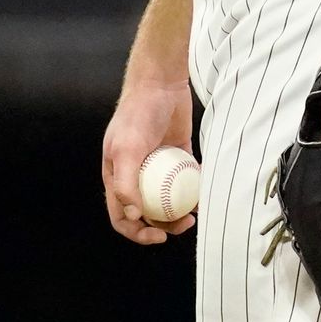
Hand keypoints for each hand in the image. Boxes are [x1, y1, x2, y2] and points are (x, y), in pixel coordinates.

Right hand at [102, 79, 196, 244]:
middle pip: (147, 214)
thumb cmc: (137, 115)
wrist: (160, 85)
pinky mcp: (177, 157)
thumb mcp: (126, 149)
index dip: (136, 233)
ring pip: (167, 202)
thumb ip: (125, 183)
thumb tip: (133, 216)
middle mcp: (135, 176)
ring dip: (179, 213)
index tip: (158, 236)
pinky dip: (194, 192)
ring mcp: (157, 168)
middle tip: (184, 223)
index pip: (121, 216)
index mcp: (116, 177)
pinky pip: (185, 182)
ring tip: (194, 213)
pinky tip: (204, 195)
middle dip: (164, 226)